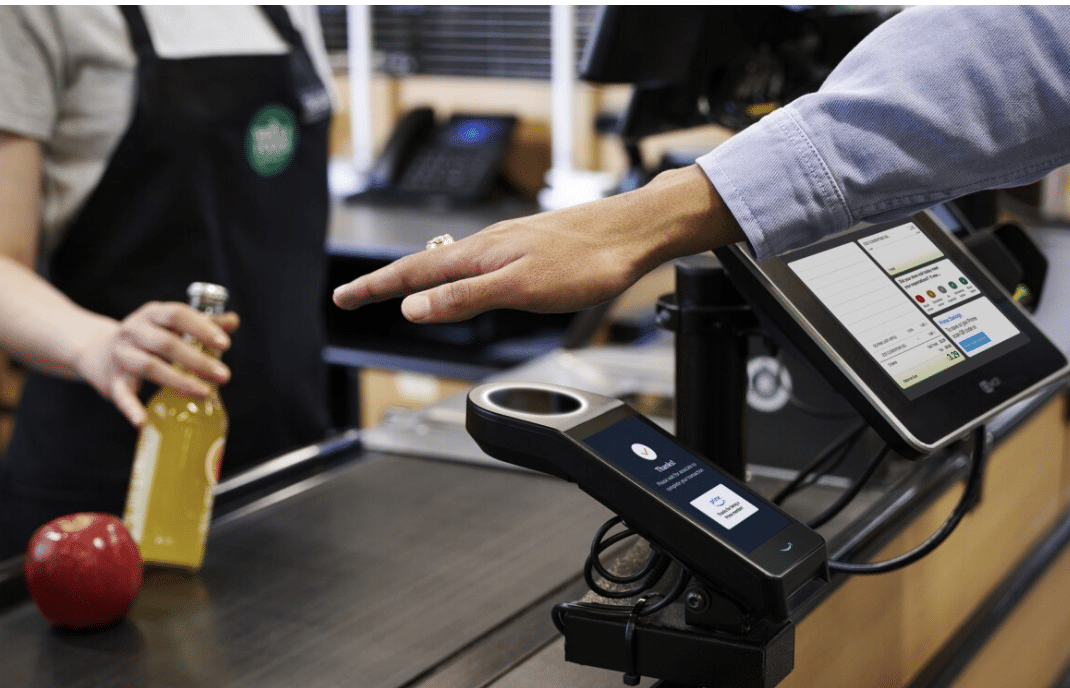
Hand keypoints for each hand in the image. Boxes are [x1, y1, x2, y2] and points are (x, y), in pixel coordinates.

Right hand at [75, 302, 239, 427]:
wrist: (97, 352)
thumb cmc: (147, 338)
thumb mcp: (170, 325)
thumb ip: (202, 323)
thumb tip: (233, 321)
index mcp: (152, 314)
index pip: (177, 315)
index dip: (201, 328)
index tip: (225, 344)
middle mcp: (134, 331)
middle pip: (166, 343)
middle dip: (197, 360)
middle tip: (224, 376)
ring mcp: (122, 356)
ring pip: (149, 366)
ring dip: (178, 381)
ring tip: (204, 394)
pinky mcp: (113, 381)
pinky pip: (122, 395)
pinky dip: (131, 408)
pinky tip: (143, 422)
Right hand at [332, 166, 743, 322]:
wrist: (633, 233)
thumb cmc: (586, 260)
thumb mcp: (520, 289)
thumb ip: (465, 299)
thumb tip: (414, 309)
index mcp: (479, 254)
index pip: (412, 274)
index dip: (374, 288)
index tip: (342, 298)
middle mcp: (488, 245)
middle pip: (424, 266)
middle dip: (386, 282)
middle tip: (354, 296)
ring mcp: (508, 244)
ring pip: (449, 263)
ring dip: (417, 278)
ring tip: (395, 291)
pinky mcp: (528, 249)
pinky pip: (475, 264)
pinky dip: (452, 276)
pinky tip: (463, 281)